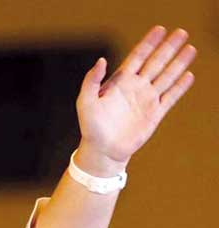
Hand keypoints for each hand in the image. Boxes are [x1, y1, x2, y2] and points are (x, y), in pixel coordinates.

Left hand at [75, 26, 195, 172]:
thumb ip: (91, 81)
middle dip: (168, 48)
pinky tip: (188, 75)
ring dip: (178, 63)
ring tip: (190, 49)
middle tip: (181, 32)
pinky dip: (179, 87)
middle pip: (156, 62)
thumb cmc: (91, 126)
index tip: (159, 29)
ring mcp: (147, 100)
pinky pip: (170, 97)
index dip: (148, 43)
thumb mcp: (85, 102)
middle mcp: (136, 87)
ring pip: (166, 77)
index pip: (137, 57)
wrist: (102, 150)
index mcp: (120, 82)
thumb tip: (101, 60)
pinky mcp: (155, 114)